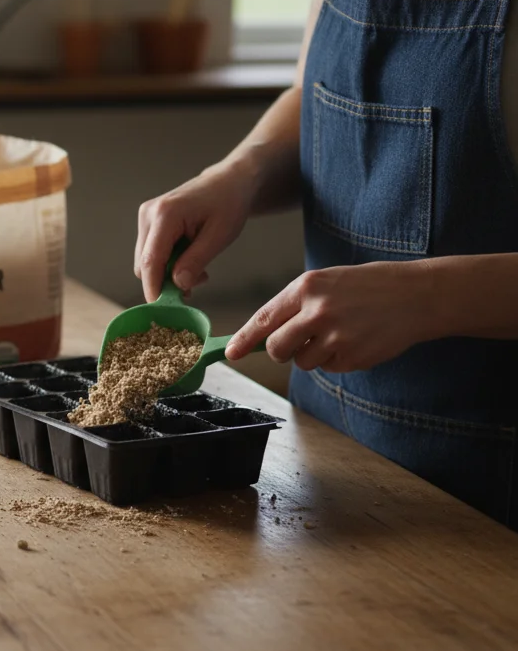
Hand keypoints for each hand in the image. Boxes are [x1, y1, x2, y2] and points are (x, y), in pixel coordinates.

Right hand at [135, 160, 259, 301]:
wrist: (228, 182)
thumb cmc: (228, 204)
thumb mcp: (219, 236)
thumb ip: (196, 261)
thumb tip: (177, 285)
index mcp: (165, 215)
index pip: (150, 260)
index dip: (153, 287)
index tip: (160, 309)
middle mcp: (148, 214)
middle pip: (144, 264)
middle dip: (165, 281)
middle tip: (196, 285)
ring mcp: (146, 217)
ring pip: (146, 261)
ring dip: (168, 273)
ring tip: (197, 270)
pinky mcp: (148, 223)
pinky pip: (151, 253)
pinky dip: (167, 263)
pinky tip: (188, 260)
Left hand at [226, 261, 437, 371]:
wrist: (419, 294)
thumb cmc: (371, 286)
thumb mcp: (329, 282)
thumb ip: (297, 305)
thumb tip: (266, 334)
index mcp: (307, 287)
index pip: (264, 319)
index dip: (244, 340)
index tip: (230, 354)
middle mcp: (317, 311)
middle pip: (277, 348)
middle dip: (282, 352)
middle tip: (297, 344)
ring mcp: (335, 336)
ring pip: (303, 361)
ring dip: (315, 354)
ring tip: (341, 332)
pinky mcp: (352, 356)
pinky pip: (330, 368)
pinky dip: (338, 360)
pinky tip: (357, 340)